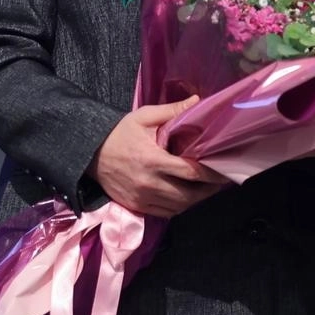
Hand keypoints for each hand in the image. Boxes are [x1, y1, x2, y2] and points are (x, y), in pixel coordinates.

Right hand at [88, 96, 226, 217]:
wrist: (89, 152)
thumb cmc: (119, 132)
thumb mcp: (144, 116)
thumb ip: (172, 111)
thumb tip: (197, 100)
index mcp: (152, 160)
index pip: (190, 172)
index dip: (211, 174)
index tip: (225, 171)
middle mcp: (148, 183)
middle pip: (188, 195)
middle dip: (208, 190)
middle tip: (220, 182)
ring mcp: (141, 198)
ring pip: (178, 207)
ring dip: (195, 201)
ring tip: (207, 190)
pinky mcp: (135, 206)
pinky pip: (164, 213)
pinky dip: (179, 208)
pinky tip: (187, 198)